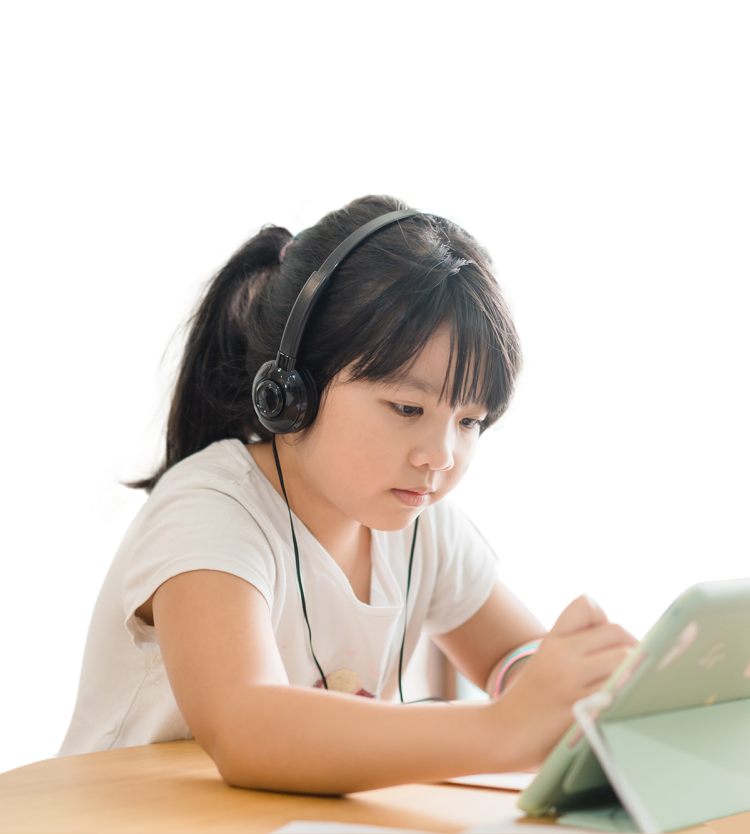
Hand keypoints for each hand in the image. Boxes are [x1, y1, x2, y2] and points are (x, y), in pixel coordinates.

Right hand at [489, 593, 637, 770]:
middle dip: (630, 645)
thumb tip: (630, 643)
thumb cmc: (535, 699)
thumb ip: (579, 646)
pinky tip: (624, 702)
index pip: (587, 606)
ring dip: (635, 669)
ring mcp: (572, 682)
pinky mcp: (584, 709)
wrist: (505, 733)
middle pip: (615, 631)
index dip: (602, 619)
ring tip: (629, 683)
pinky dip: (630, 692)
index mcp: (553, 640)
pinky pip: (622, 688)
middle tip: (629, 666)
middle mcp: (561, 655)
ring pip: (625, 657)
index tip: (603, 641)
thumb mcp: (547, 660)